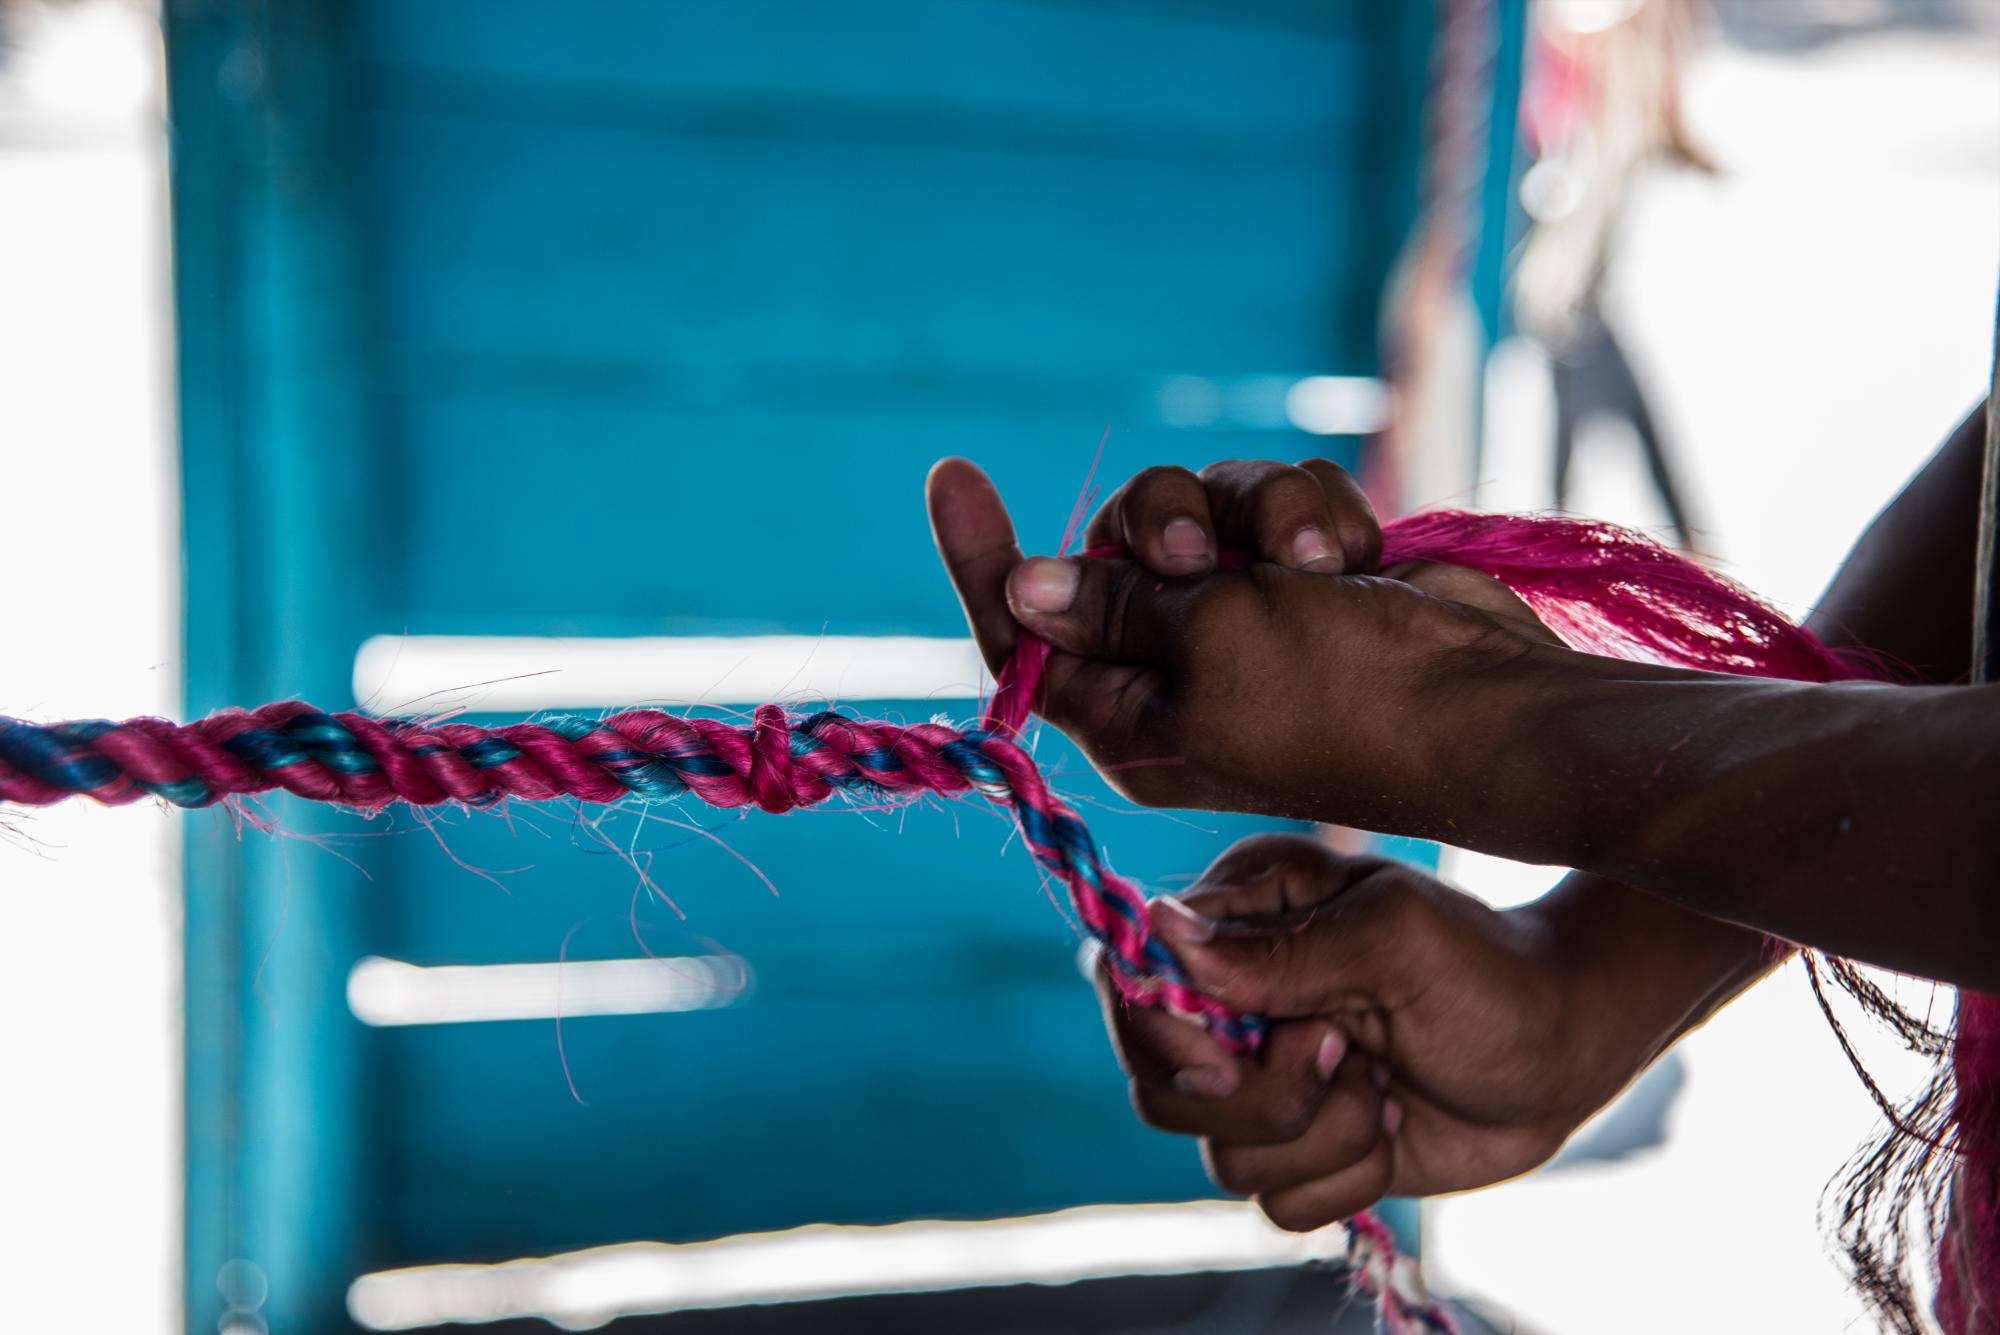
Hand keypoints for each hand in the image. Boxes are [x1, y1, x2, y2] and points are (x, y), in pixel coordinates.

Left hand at [926, 457, 1560, 827]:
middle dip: (1156, 524)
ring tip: (1310, 561)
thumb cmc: (1340, 693)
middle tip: (1198, 552)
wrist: (1486, 697)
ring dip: (1254, 514)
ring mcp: (1242, 614)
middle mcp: (1175, 663)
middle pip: (1111, 547)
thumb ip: (1110, 609)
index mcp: (1130, 714)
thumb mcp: (1206, 646)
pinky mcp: (1303, 572)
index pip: (1023, 635)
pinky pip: (1271, 499)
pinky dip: (1311, 513)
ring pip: (1198, 505)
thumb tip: (1021, 589)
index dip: (984, 561)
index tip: (954, 475)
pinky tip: (1351, 557)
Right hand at [1099, 834, 1654, 1230]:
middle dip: (1259, 1094)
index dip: (1163, 1035)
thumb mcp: (1393, 938)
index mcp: (1241, 921)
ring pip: (1221, 1156)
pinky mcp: (1304, 1149)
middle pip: (1162, 1088)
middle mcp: (1237, 1003)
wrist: (1566, 1047)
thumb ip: (1278, 947)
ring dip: (1321, 1134)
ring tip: (1384, 1083)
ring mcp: (1267, 1082)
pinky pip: (1275, 1203)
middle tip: (1343, 1053)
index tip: (1230, 1054)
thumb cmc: (1489, 969)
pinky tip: (1393, 1121)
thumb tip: (1159, 929)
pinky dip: (1346, 1176)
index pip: (1134, 983)